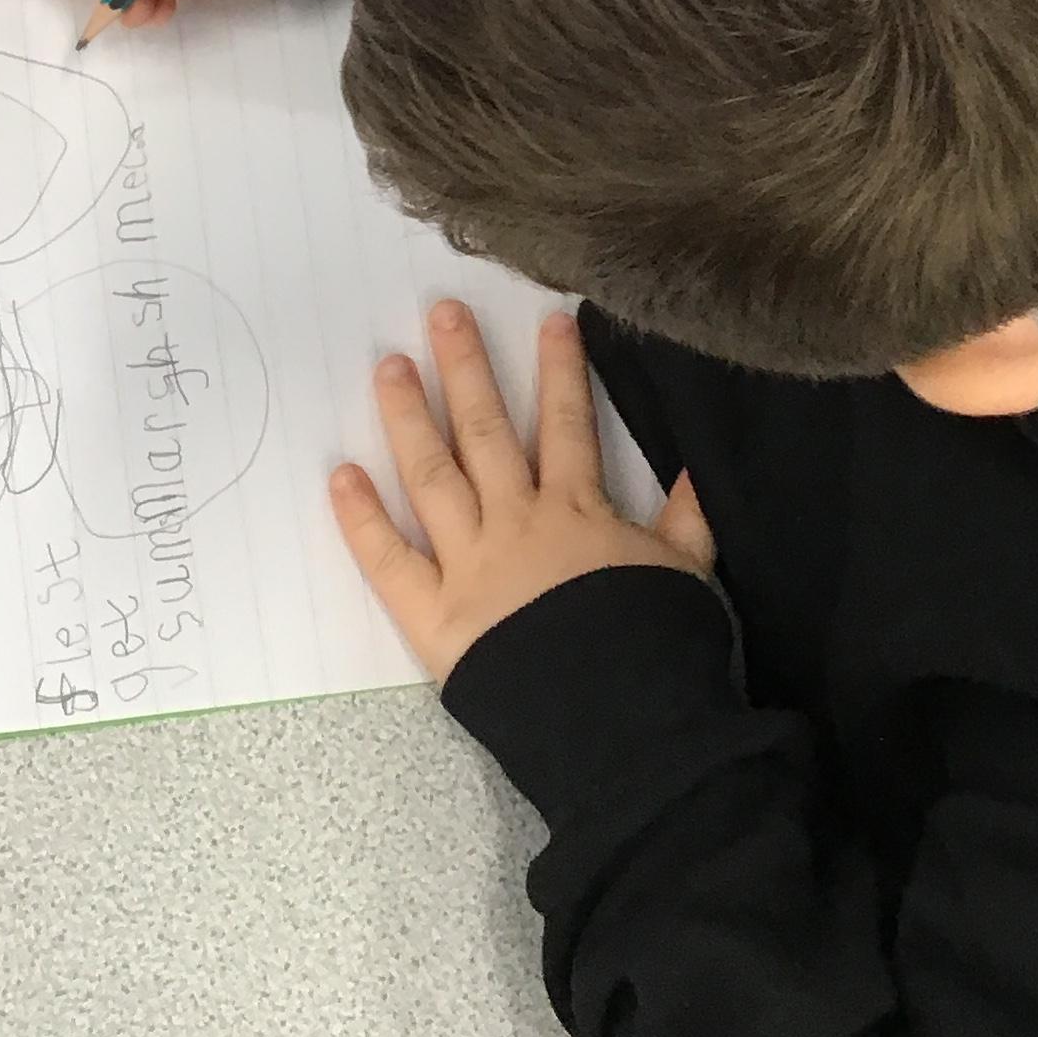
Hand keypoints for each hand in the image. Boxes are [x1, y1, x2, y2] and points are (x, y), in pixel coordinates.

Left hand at [330, 303, 716, 681]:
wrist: (622, 723)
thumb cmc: (658, 647)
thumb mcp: (687, 574)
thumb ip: (687, 518)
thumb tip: (697, 468)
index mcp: (578, 510)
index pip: (567, 423)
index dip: (560, 369)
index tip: (550, 319)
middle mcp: (518, 522)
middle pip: (487, 431)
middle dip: (466, 368)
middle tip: (442, 313)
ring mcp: (471, 564)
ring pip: (433, 475)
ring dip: (408, 418)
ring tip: (389, 367)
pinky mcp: (435, 615)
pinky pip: (389, 560)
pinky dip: (361, 518)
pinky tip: (340, 475)